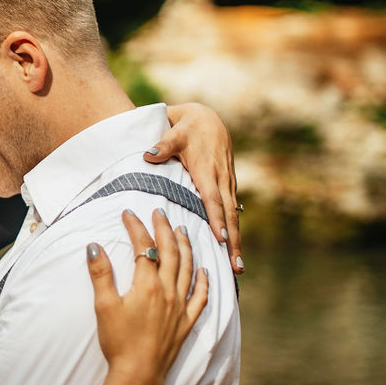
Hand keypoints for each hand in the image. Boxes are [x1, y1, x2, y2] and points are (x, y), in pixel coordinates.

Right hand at [87, 210, 208, 384]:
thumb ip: (100, 274)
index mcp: (148, 285)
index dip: (136, 227)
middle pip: (170, 252)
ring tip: (182, 231)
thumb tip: (94, 245)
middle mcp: (168, 291)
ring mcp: (180, 307)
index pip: (144, 247)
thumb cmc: (118, 342)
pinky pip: (200, 297)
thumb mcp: (103, 306)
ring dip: (186, 247)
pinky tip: (205, 270)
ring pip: (188, 269)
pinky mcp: (186, 323)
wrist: (138, 375)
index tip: (128, 213)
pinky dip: (205, 281)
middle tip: (159, 212)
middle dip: (164, 229)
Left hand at [143, 102, 242, 273]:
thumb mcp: (175, 133)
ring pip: (233, 216)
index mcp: (207, 171)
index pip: (213, 200)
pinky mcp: (227, 187)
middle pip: (229, 215)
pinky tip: (232, 249)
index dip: (217, 219)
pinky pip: (231, 212)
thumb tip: (148, 154)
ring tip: (237, 266)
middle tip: (236, 266)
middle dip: (233, 241)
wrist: (208, 118)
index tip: (221, 239)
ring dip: (236, 241)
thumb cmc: (187, 127)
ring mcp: (227, 184)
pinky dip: (233, 230)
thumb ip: (163, 145)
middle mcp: (221, 181)